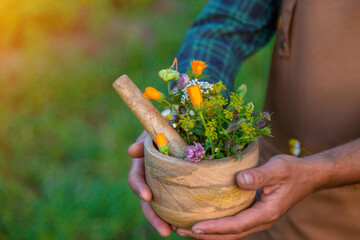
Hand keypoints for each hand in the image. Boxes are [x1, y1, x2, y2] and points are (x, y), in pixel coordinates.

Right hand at [127, 131, 171, 236]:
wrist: (178, 126)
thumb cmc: (163, 127)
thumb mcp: (152, 130)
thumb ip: (142, 140)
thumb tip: (131, 151)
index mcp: (141, 164)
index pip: (135, 179)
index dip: (139, 188)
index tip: (147, 197)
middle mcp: (150, 178)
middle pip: (148, 202)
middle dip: (154, 217)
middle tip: (165, 231)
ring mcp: (163, 184)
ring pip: (161, 206)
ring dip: (166, 221)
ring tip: (176, 232)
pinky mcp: (177, 187)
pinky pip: (177, 202)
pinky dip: (179, 214)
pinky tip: (188, 224)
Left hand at [174, 154, 320, 238]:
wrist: (308, 176)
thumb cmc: (293, 171)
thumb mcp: (278, 169)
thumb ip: (259, 175)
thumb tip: (239, 180)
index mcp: (266, 213)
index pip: (236, 226)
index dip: (214, 228)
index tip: (194, 227)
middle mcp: (260, 220)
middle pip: (229, 235)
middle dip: (204, 235)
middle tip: (179, 230)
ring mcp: (257, 218)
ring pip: (229, 232)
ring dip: (208, 233)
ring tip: (184, 228)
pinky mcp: (253, 213)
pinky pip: (232, 224)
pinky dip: (216, 225)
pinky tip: (203, 219)